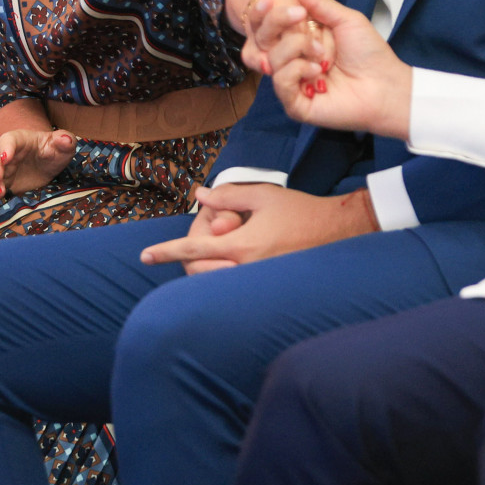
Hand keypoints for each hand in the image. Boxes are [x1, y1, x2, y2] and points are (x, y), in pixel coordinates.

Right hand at [0, 128, 76, 199]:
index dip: (6, 147)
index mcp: (21, 140)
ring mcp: (2, 167)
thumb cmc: (55, 151)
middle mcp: (7, 152)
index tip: (6, 158)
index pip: (9, 139)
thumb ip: (65, 141)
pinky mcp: (1, 181)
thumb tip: (65, 139)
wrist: (49, 164)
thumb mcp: (64, 146)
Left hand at [139, 183, 376, 272]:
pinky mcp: (269, 290)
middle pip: (200, 274)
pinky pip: (235, 289)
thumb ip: (228, 195)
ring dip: (207, 271)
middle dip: (189, 261)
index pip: (195, 251)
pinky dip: (224, 278)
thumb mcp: (263, 196)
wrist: (339, 232)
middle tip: (194, 243)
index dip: (166, 253)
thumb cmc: (301, 210)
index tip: (145, 256)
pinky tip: (228, 265)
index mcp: (243, 246)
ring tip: (213, 253)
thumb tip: (200, 195)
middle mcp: (248, 270)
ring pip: (217, 285)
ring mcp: (259, 283)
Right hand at [246, 0, 413, 139]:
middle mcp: (291, 57)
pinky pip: (280, 81)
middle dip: (277, 20)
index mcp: (300, 36)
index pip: (268, 21)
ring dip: (297, 48)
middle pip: (261, 37)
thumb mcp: (345, 20)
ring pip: (271, 57)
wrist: (385, 85)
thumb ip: (318, 2)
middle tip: (299, 15)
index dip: (264, 10)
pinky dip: (297, 70)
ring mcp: (292, 81)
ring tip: (322, 55)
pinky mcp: (295, 103)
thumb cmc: (369, 53)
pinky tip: (317, 72)